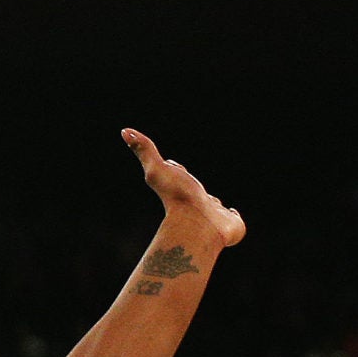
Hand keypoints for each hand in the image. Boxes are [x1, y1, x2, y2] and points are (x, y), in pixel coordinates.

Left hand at [122, 129, 246, 246]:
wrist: (199, 225)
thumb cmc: (177, 196)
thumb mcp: (156, 170)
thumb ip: (144, 151)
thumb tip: (125, 131)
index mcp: (180, 187)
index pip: (176, 174)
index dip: (174, 168)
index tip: (171, 163)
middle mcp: (195, 200)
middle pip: (195, 191)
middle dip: (194, 187)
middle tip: (191, 185)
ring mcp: (212, 212)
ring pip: (213, 205)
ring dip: (213, 203)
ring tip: (212, 202)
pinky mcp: (229, 223)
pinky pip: (232, 218)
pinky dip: (232, 216)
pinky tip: (232, 213)